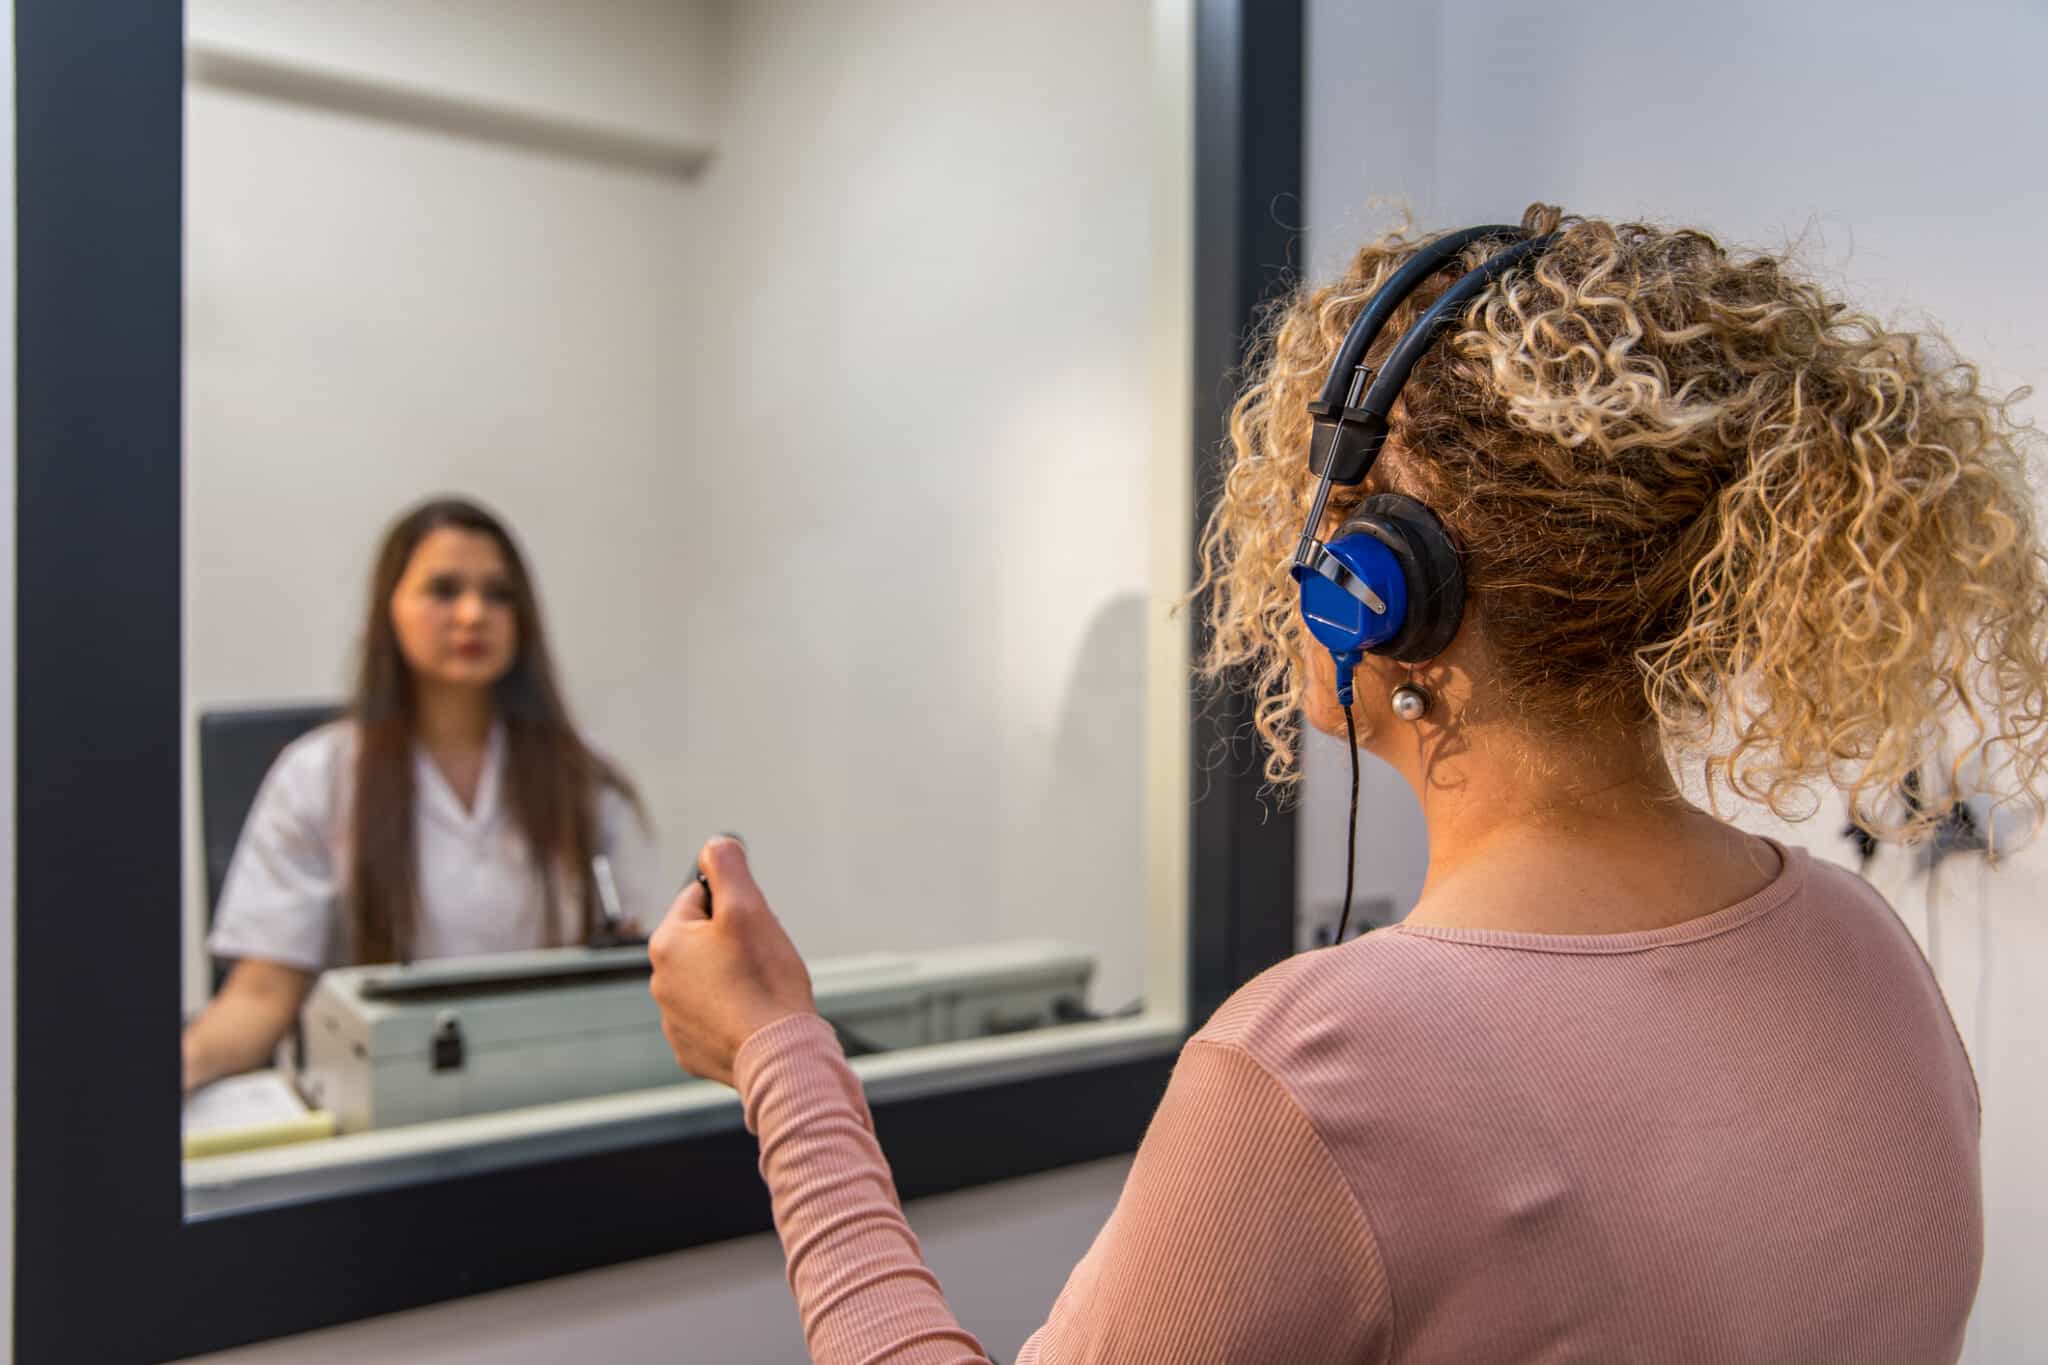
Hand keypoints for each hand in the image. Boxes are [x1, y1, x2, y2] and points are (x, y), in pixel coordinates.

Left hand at [648, 837, 816, 1086]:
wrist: (778, 1054)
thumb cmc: (765, 983)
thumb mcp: (748, 907)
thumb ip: (727, 866)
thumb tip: (714, 844)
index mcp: (667, 942)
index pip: (699, 898)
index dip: (735, 905)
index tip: (755, 925)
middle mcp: (660, 981)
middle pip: (702, 941)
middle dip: (732, 943)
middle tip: (762, 957)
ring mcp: (673, 1019)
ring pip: (707, 980)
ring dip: (731, 978)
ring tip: (760, 989)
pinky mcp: (689, 1048)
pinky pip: (710, 1017)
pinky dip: (730, 1014)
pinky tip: (753, 1017)